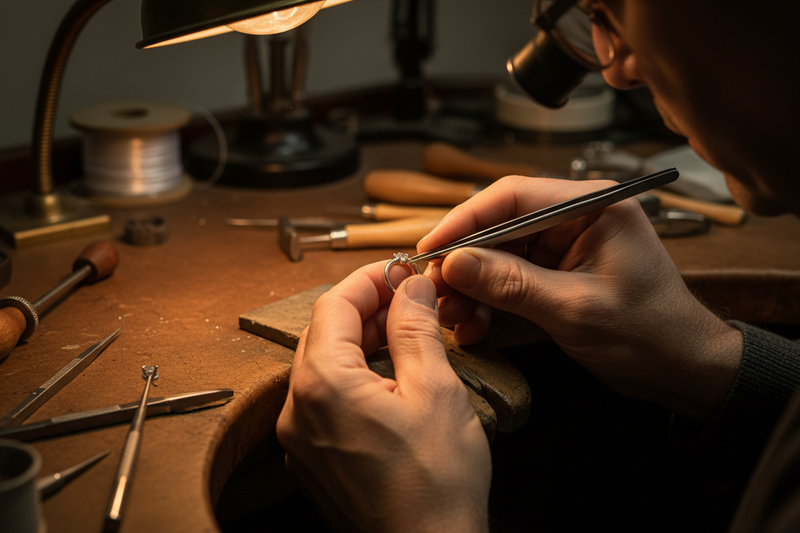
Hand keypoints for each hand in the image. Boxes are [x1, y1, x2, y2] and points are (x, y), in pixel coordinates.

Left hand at [276, 263, 490, 532]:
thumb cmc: (435, 485)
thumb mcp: (435, 391)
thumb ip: (416, 329)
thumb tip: (411, 287)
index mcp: (322, 385)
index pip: (333, 304)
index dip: (369, 279)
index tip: (401, 271)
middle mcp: (297, 410)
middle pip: (323, 332)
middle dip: (365, 308)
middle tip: (409, 300)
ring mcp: (299, 438)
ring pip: (322, 364)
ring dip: (360, 340)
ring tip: (405, 335)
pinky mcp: (312, 458)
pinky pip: (323, 398)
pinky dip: (353, 375)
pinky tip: (389, 377)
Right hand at [419, 176, 742, 422]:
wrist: (681, 369)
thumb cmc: (648, 334)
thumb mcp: (573, 309)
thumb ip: (511, 283)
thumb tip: (454, 264)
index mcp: (591, 206)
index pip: (512, 196)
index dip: (465, 220)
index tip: (431, 248)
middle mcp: (575, 217)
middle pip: (500, 225)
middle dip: (464, 261)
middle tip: (433, 290)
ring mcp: (565, 245)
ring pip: (499, 255)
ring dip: (471, 286)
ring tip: (451, 317)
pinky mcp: (557, 272)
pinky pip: (510, 278)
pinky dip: (488, 301)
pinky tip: (473, 327)